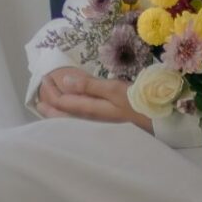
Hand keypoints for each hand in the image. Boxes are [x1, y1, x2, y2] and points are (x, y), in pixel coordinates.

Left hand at [36, 68, 152, 131]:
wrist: (159, 121)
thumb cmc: (137, 103)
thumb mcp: (113, 90)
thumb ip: (88, 85)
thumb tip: (64, 81)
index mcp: (89, 111)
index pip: (61, 103)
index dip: (50, 91)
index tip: (44, 78)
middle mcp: (89, 121)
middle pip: (61, 114)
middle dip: (49, 102)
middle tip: (41, 89)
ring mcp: (96, 124)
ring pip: (69, 118)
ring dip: (57, 109)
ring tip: (47, 101)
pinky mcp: (104, 123)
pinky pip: (79, 118)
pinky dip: (70, 111)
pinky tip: (71, 107)